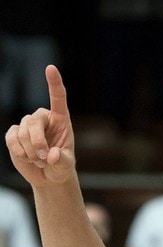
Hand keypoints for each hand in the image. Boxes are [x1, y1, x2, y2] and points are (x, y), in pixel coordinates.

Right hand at [6, 65, 75, 186]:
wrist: (48, 176)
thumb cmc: (60, 167)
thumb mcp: (65, 167)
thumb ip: (62, 161)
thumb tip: (52, 154)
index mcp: (61, 121)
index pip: (58, 98)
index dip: (54, 83)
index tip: (50, 68)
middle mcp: (44, 119)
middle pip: (33, 120)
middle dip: (37, 142)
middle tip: (44, 157)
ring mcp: (27, 126)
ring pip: (22, 131)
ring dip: (30, 150)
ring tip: (40, 160)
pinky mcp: (14, 134)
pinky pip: (12, 139)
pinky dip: (19, 152)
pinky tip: (28, 158)